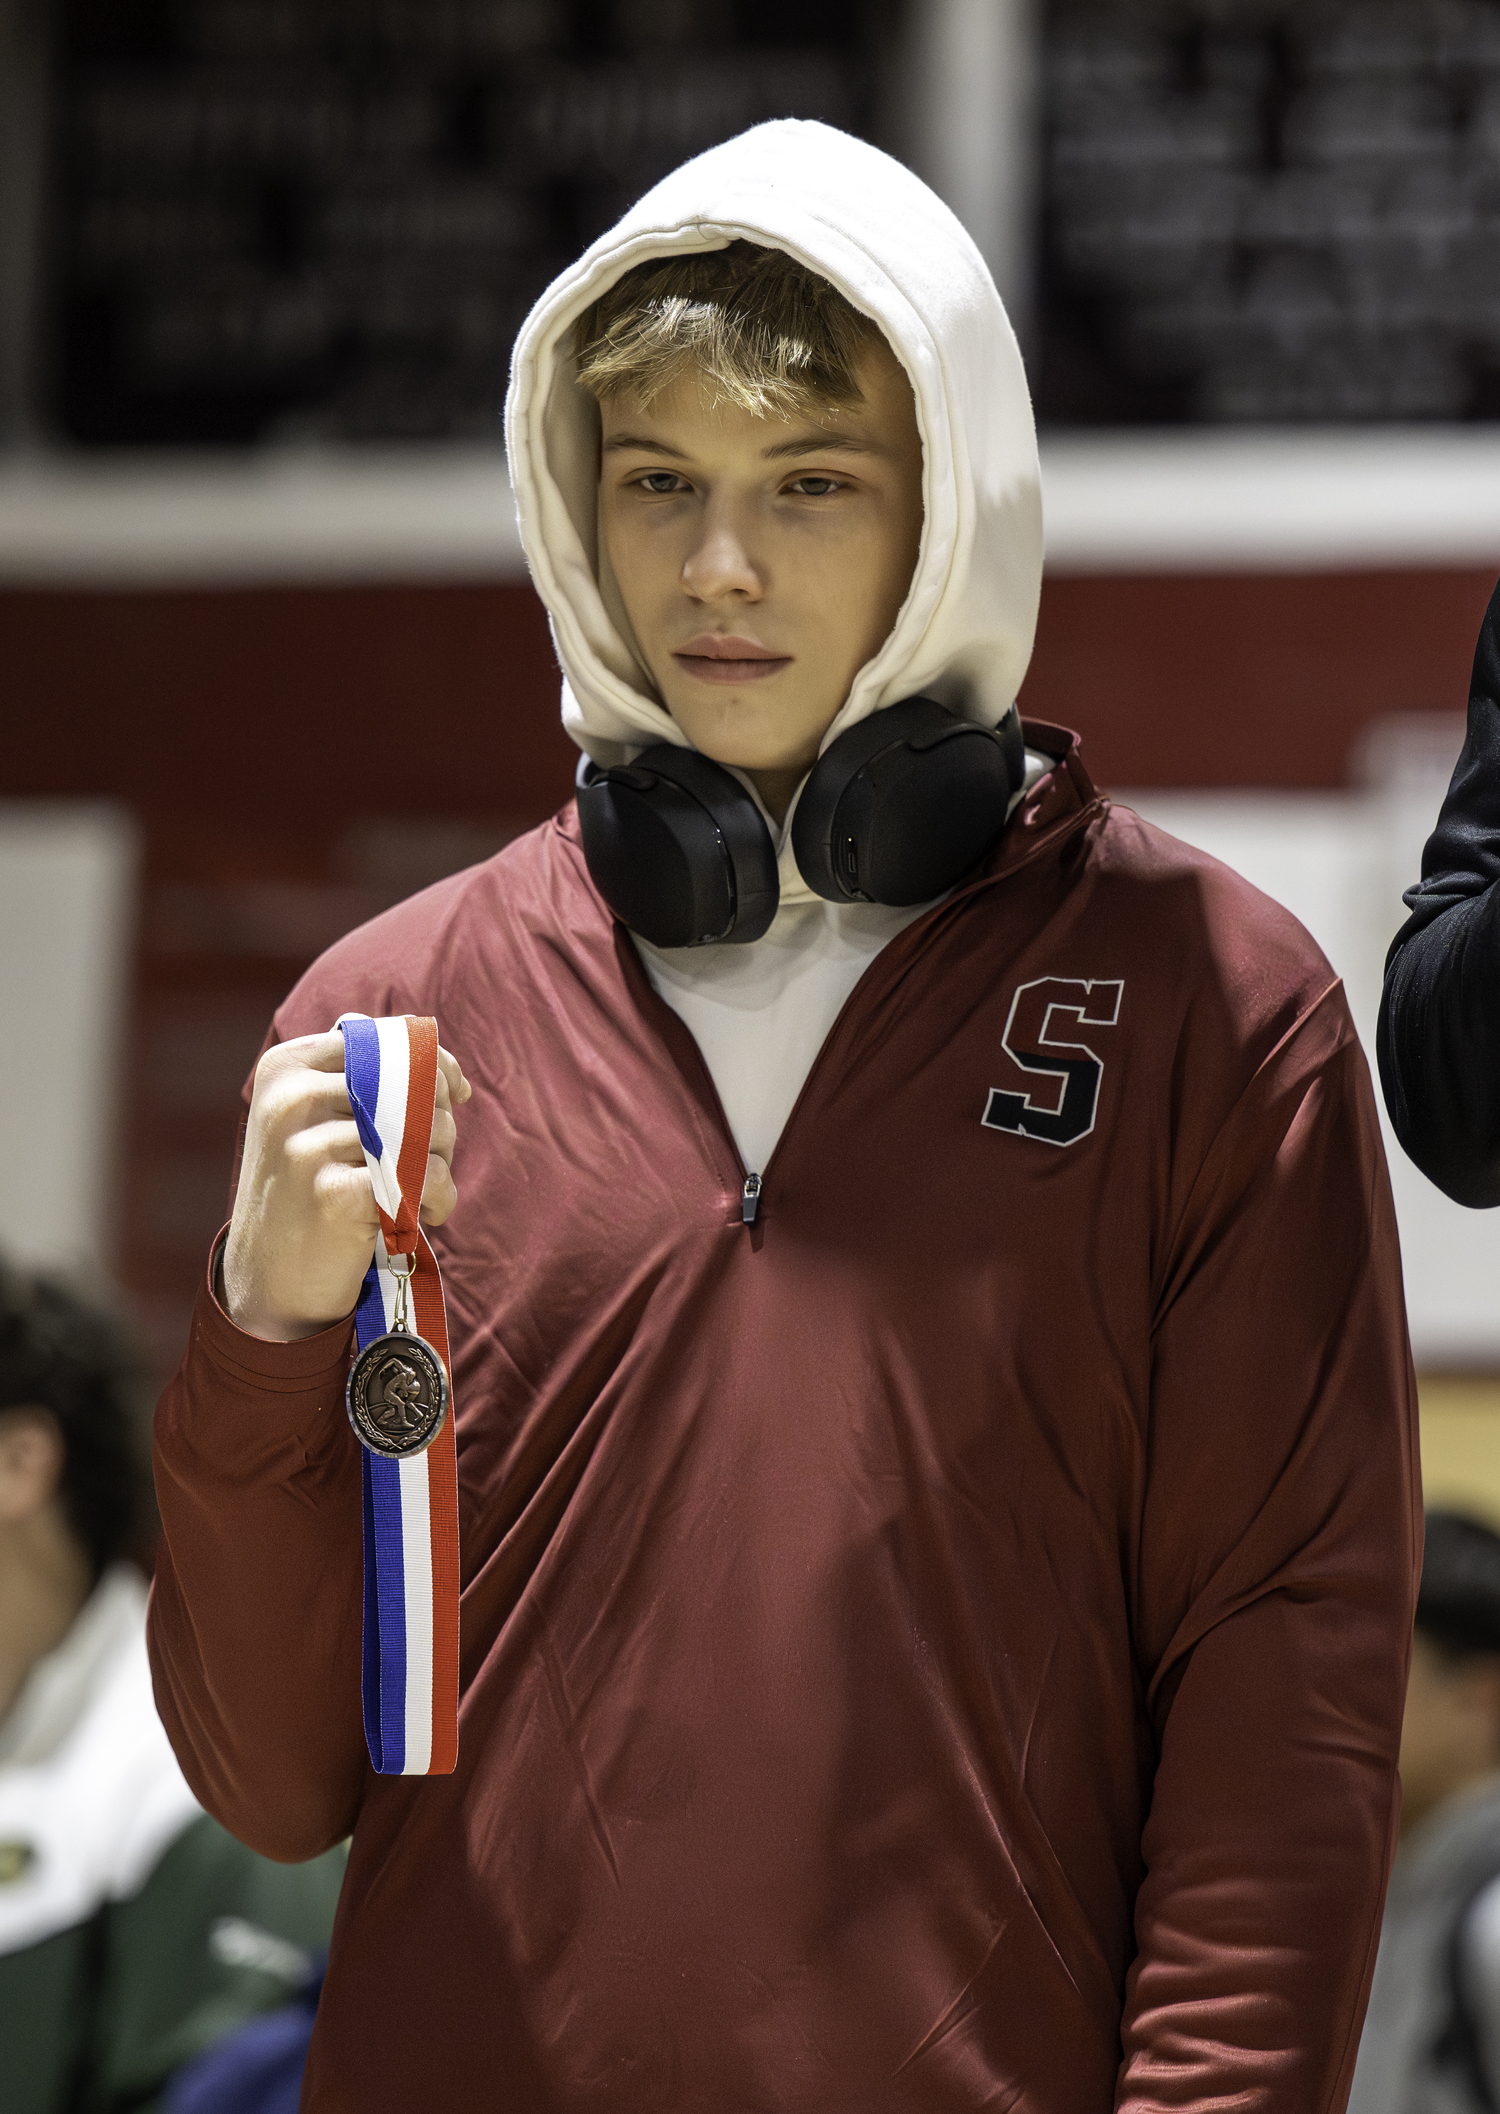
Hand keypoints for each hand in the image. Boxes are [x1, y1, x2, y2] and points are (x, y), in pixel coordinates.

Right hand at [221, 1030, 470, 1342]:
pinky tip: (427, 1215)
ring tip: (426, 1190)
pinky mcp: (330, 1194)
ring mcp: (305, 1145)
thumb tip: (441, 1065)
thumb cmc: (310, 1193)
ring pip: (424, 1128)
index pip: (382, 1038)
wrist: (270, 1280)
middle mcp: (290, 1097)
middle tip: (433, 1157)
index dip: (432, 1061)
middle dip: (440, 1120)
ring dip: (443, 1163)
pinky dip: (440, 1196)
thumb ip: (363, 1081)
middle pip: (409, 1081)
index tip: (454, 1093)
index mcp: (287, 1066)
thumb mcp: (317, 1122)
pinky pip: (424, 1175)